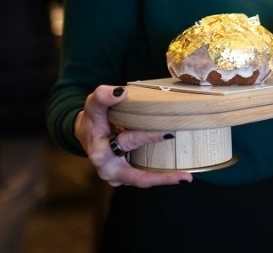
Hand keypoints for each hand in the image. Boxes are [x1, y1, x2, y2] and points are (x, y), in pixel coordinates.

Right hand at [75, 85, 192, 187]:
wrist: (86, 132)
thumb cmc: (93, 118)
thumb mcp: (93, 104)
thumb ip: (103, 96)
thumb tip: (120, 92)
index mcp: (100, 152)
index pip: (129, 142)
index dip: (149, 137)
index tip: (170, 133)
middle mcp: (108, 170)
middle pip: (138, 178)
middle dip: (161, 178)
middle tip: (186, 178)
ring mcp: (117, 176)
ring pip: (142, 180)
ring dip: (163, 179)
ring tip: (186, 177)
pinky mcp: (124, 177)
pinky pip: (142, 177)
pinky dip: (158, 175)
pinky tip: (177, 173)